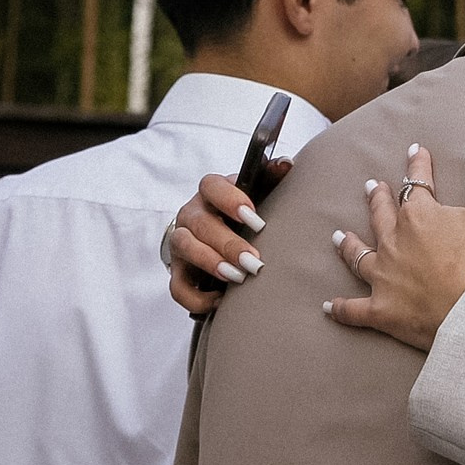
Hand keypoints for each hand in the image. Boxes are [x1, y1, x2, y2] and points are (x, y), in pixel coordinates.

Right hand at [166, 165, 286, 315]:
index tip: (255, 218)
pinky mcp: (178, 270)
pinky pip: (178, 287)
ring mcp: (182, 242)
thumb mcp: (256, 191)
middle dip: (228, 244)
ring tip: (238, 278)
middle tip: (254, 262)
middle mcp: (192, 214)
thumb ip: (270, 177)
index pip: (211, 185)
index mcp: (211, 192)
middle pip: (201, 224)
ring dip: (212, 264)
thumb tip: (286, 163)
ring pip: (186, 249)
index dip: (230, 200)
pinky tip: (221, 301)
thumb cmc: (242, 212)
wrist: (215, 234)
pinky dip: (197, 297)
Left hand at [325, 139, 464, 351]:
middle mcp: (393, 242)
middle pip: (381, 215)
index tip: (416, 152)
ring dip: (348, 245)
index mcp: (419, 216)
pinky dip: (340, 308)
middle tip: (372, 187)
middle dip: (378, 199)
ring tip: (339, 236)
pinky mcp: (381, 311)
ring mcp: (383, 277)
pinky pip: (353, 309)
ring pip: (358, 256)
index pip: (415, 183)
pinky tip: (328, 307)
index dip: (417, 165)